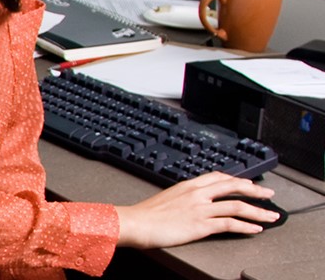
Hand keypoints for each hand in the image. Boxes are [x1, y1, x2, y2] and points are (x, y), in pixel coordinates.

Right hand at [114, 171, 280, 248]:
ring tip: (271, 216)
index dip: (238, 180)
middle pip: (233, 187)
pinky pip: (230, 224)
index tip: (248, 184)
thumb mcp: (166, 198)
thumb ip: (183, 197)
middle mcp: (197, 194)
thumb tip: (191, 202)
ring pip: (237, 206)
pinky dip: (246, 226)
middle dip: (255, 191)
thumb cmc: (145, 214)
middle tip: (268, 194)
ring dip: (258, 211)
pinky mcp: (201, 225)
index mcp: (188, 185)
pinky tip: (255, 229)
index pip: (219, 177)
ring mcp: (200, 209)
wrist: (135, 223)